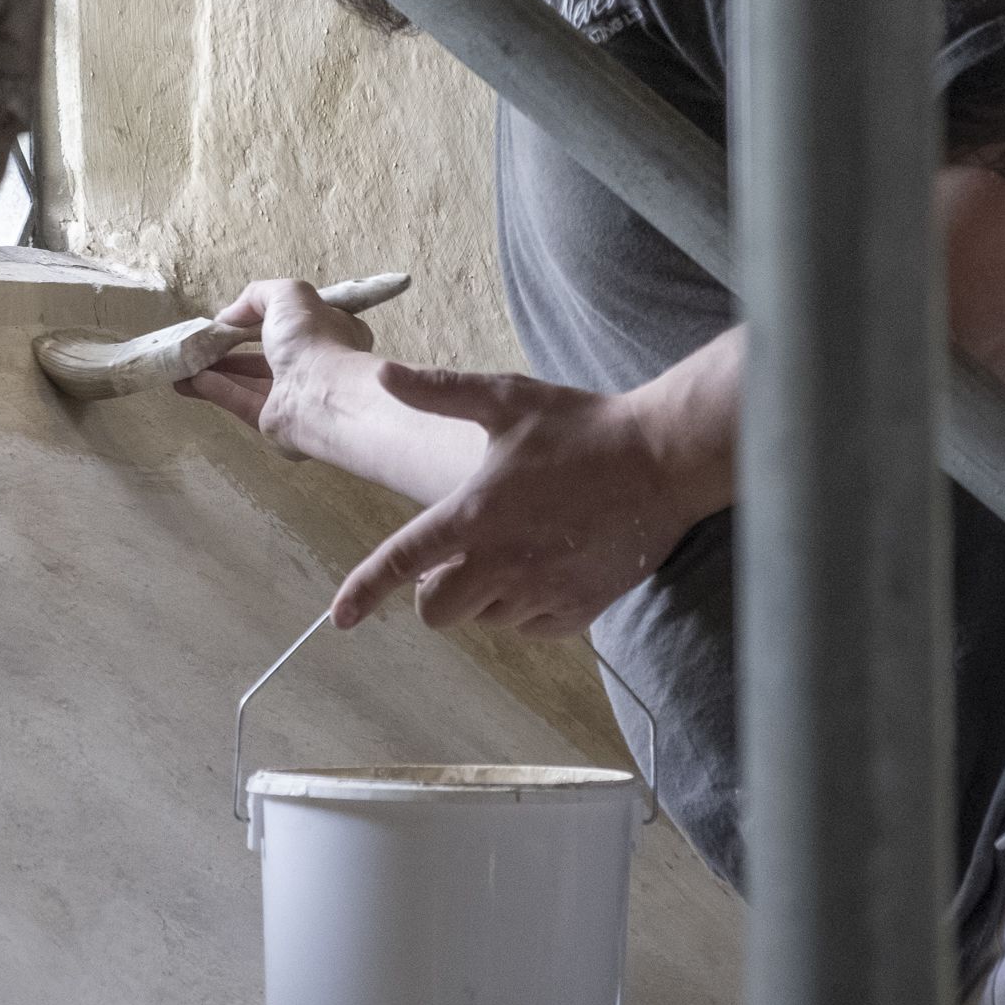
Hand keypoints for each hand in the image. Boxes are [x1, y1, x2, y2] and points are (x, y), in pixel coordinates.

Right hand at [174, 278, 372, 454]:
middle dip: (230, 349)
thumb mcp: (287, 294)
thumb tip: (229, 316)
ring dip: (216, 371)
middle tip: (200, 344)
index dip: (260, 320)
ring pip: (248, 380)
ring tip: (183, 364)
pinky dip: (217, 390)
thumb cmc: (311, 338)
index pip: (292, 323)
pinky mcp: (274, 421)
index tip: (230, 320)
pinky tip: (191, 381)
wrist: (321, 394)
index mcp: (326, 333)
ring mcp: (294, 396)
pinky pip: (241, 401)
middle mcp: (311, 364)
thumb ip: (257, 296)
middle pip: (264, 355)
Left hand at [331, 365, 710, 638]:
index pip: (403, 562)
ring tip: (514, 544)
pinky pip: (530, 628)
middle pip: (437, 611)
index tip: (341, 618)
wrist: (663, 459)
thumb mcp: (506, 399)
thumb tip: (384, 376)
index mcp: (475, 514)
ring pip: (484, 619)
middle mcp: (503, 563)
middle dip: (434, 590)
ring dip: (483, 594)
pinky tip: (543, 565)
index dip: (365, 590)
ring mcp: (543, 591)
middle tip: (459, 553)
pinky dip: (524, 608)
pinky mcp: (579, 610)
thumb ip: (439, 392)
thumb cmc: (581, 425)